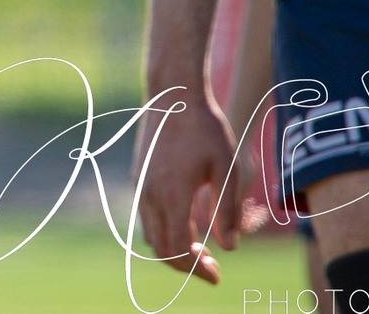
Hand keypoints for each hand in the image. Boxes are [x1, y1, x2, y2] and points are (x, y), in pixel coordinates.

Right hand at [131, 86, 240, 284]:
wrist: (173, 94)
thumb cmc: (205, 127)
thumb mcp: (227, 168)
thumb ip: (226, 210)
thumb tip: (230, 248)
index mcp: (172, 194)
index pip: (178, 249)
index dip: (197, 269)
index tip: (217, 275)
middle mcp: (150, 193)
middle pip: (160, 248)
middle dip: (185, 265)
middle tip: (212, 268)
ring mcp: (140, 184)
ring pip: (150, 234)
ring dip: (173, 249)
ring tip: (201, 249)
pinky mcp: (138, 176)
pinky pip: (146, 215)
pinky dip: (164, 229)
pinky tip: (187, 223)